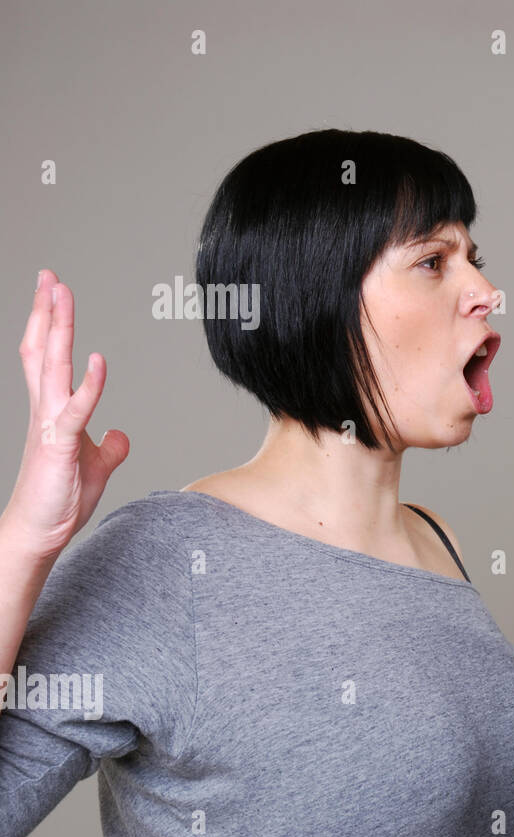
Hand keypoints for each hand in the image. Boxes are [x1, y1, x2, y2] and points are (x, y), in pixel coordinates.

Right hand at [2, 270, 128, 559]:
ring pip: (52, 367)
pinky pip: (76, 409)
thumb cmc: (61, 497)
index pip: (47, 357)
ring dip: (59, 330)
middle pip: (43, 350)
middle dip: (47, 312)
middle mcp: (46, 410)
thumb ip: (108, 447)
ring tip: (61, 295)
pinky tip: (97, 360)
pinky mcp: (60, 445)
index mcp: (52, 410)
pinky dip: (89, 384)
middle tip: (49, 276)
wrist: (41, 531)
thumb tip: (122, 435)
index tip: (53, 292)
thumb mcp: (93, 466)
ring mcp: (50, 425)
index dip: (50, 323)